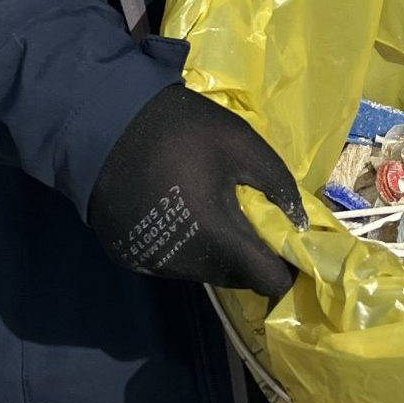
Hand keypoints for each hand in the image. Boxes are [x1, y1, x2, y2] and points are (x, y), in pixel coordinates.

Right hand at [86, 84, 306, 298]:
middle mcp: (183, 263)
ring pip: (203, 272)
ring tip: (210, 208)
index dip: (286, 268)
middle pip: (235, 277)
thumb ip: (279, 185)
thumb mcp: (241, 143)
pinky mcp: (129, 257)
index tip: (290, 248)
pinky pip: (171, 263)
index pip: (268, 281)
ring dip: (216, 250)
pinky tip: (178, 211)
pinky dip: (184, 246)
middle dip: (250, 255)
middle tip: (251, 217)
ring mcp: (151, 264)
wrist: (103, 121)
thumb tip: (300, 223)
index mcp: (215, 236)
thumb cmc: (180, 130)